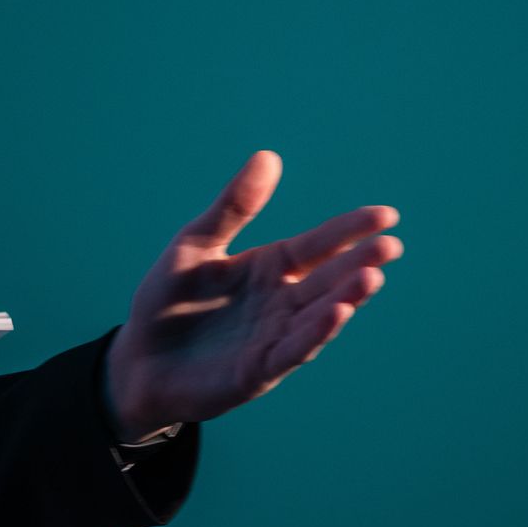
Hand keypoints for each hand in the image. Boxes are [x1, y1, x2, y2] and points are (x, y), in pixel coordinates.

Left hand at [103, 151, 402, 438]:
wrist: (137, 359)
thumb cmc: (168, 300)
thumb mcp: (195, 244)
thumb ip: (233, 207)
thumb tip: (269, 156)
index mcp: (271, 268)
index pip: (319, 245)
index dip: (350, 230)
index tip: (385, 215)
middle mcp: (282, 302)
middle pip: (328, 279)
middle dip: (359, 263)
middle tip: (390, 245)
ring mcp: (274, 337)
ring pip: (319, 316)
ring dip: (346, 298)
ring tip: (371, 276)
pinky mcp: (258, 371)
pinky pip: (292, 350)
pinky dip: (314, 334)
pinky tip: (336, 314)